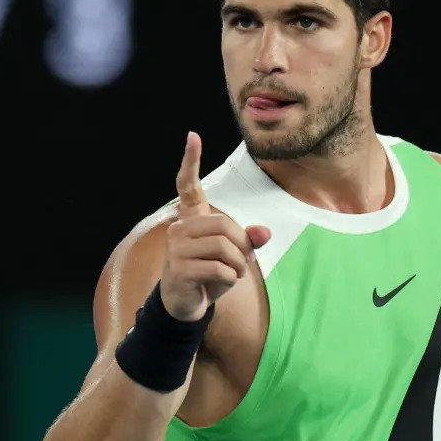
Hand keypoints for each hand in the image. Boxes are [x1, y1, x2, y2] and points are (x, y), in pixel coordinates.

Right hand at [160, 131, 271, 321]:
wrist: (185, 304)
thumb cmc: (209, 274)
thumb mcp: (233, 255)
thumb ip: (249, 240)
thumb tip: (265, 233)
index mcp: (191, 219)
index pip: (188, 185)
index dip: (191, 160)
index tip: (192, 136)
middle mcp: (179, 228)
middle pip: (225, 226)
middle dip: (241, 247)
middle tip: (240, 263)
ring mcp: (175, 248)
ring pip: (223, 248)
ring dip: (237, 265)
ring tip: (232, 274)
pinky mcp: (178, 270)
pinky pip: (218, 268)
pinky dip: (230, 278)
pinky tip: (222, 284)